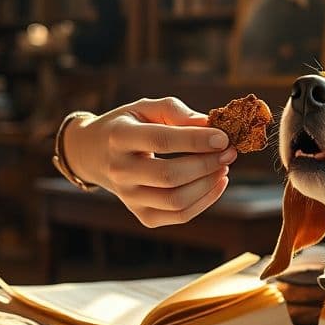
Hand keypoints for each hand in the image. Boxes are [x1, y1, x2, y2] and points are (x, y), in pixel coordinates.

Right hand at [60, 97, 236, 226]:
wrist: (94, 153)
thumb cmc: (129, 125)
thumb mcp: (146, 108)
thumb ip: (176, 112)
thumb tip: (210, 125)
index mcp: (119, 137)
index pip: (161, 141)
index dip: (196, 140)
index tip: (224, 138)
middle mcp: (120, 170)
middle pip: (170, 175)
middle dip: (207, 164)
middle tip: (230, 152)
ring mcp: (129, 197)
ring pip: (176, 200)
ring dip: (209, 184)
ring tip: (224, 166)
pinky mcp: (141, 215)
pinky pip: (179, 216)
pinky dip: (205, 201)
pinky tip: (217, 182)